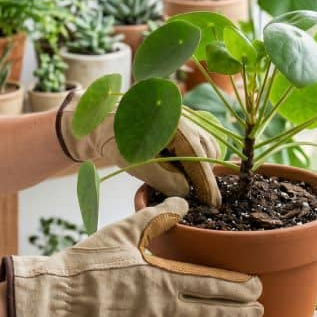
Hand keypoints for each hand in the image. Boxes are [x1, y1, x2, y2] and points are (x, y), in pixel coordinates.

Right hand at [0, 197, 262, 316]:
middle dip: (242, 310)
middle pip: (215, 311)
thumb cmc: (90, 264)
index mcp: (165, 278)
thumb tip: (183, 202)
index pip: (213, 284)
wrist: (59, 302)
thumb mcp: (124, 231)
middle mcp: (166, 307)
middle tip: (261, 308)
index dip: (239, 286)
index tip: (256, 285)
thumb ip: (157, 216)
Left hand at [56, 90, 221, 206]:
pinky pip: (201, 140)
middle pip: (206, 149)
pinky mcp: (184, 121)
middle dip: (206, 176)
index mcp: (170, 120)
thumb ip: (164, 179)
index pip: (195, 154)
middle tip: (208, 202)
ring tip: (196, 188)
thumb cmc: (116, 141)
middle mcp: (182, 114)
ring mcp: (185, 115)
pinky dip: (199, 157)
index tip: (212, 202)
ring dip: (203, 166)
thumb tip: (187, 191)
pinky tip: (190, 172)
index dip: (205, 180)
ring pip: (206, 144)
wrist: (104, 122)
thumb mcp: (137, 164)